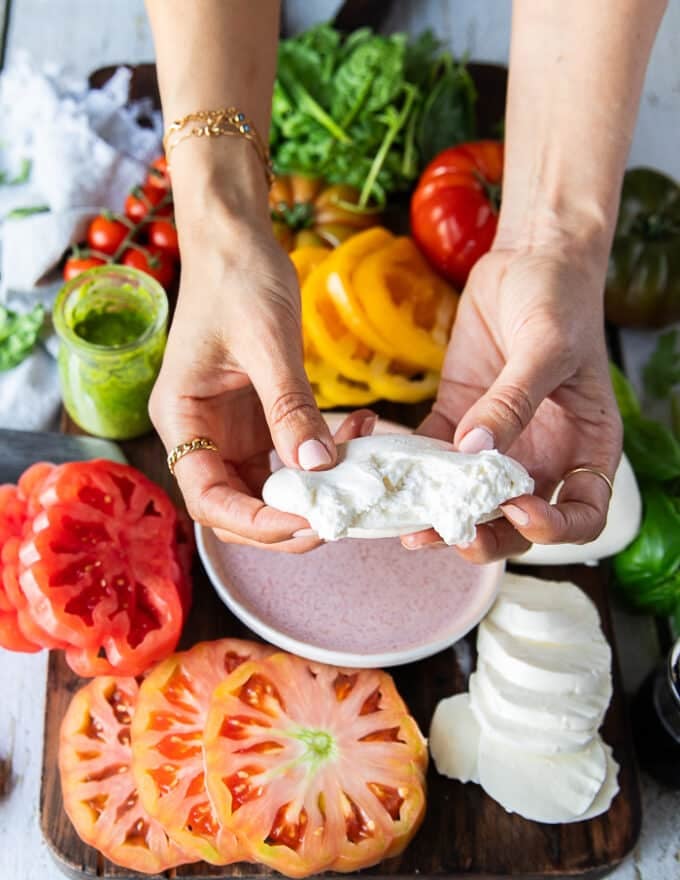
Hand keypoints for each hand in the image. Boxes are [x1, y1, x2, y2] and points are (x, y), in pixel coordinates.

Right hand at [149, 202, 372, 552]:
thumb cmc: (236, 278)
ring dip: (312, 491)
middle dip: (287, 520)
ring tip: (358, 473)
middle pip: (236, 505)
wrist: (237, 239)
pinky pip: (290, 455)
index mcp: (181, 418)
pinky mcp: (259, 418)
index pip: (208, 497)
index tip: (307, 520)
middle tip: (340, 514)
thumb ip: (289, 406)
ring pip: (267, 487)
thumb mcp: (266, 342)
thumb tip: (319, 468)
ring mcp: (230, 429)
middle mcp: (201, 433)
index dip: (255, 520)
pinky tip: (357, 431)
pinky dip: (323, 456)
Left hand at [404, 244, 622, 560]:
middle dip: (489, 536)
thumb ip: (513, 401)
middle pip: (519, 521)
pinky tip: (389, 477)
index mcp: (584, 446)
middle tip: (454, 533)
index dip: (554, 528)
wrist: (528, 259)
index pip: (581, 513)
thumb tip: (474, 450)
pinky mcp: (457, 419)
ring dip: (444, 516)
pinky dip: (413, 472)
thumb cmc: (559, 299)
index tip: (519, 510)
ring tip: (412, 528)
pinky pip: (433, 458)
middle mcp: (542, 454)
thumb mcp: (545, 348)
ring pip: (471, 498)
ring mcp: (497, 441)